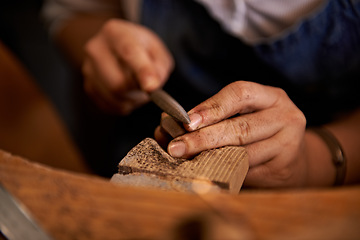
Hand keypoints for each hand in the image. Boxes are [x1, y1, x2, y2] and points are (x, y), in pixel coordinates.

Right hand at [82, 19, 172, 114]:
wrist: (117, 48)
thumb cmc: (140, 48)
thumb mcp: (157, 50)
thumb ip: (159, 66)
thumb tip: (152, 86)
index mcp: (115, 32)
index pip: (129, 52)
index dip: (142, 71)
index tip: (151, 87)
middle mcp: (96, 49)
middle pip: (118, 83)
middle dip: (138, 90)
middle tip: (148, 86)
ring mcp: (88, 69)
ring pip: (114, 97)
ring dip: (133, 99)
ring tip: (138, 88)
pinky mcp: (88, 86)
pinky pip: (110, 106)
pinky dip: (124, 105)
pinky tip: (128, 94)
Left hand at [157, 81, 307, 187]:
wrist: (292, 159)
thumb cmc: (257, 133)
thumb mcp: (241, 116)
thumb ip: (207, 118)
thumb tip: (163, 126)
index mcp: (272, 97)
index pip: (240, 93)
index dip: (212, 106)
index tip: (187, 121)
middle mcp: (286, 117)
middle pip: (240, 126)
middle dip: (203, 138)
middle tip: (176, 147)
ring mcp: (288, 145)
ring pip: (243, 152)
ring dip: (210, 157)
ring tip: (185, 160)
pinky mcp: (283, 169)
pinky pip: (247, 171)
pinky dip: (223, 172)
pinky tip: (206, 172)